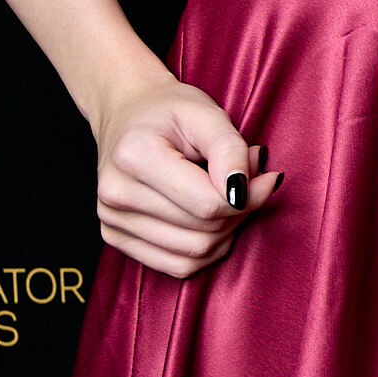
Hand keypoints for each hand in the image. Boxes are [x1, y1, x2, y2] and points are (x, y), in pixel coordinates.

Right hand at [88, 75, 276, 278]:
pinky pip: (176, 265)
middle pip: (202, 232)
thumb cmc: (170, 111)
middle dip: (240, 211)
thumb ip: (230, 150)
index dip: (249, 196)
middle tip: (250, 180)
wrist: (127, 113)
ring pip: (193, 254)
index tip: (266, 175)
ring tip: (230, 195)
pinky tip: (214, 221)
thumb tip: (246, 192)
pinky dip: (207, 250)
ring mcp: (111, 220)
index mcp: (134, 156)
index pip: (207, 204)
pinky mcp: (115, 238)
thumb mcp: (206, 114)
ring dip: (226, 231)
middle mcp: (115, 194)